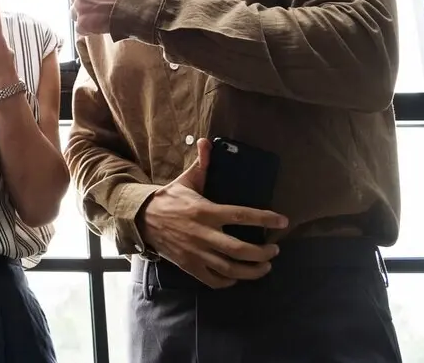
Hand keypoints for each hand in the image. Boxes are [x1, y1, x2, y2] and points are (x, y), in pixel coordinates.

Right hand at [139, 138, 289, 288]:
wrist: (142, 218)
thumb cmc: (169, 199)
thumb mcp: (186, 180)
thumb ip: (201, 164)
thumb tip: (206, 141)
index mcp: (205, 211)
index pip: (241, 216)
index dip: (265, 219)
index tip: (282, 221)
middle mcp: (203, 234)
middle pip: (241, 250)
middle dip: (263, 253)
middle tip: (275, 250)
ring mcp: (196, 252)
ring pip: (231, 269)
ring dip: (253, 271)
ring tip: (265, 267)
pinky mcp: (189, 265)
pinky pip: (214, 280)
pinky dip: (229, 281)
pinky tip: (237, 276)